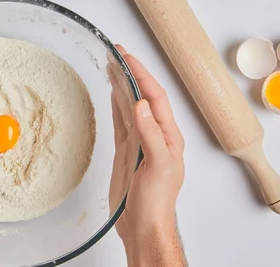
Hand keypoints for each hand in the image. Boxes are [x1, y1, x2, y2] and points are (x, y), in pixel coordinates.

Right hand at [112, 45, 185, 266]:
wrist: (144, 226)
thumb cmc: (156, 202)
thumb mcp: (157, 167)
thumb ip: (151, 135)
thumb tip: (141, 105)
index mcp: (168, 135)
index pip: (154, 96)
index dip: (140, 74)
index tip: (126, 57)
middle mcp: (156, 134)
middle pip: (142, 95)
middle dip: (131, 73)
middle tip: (116, 52)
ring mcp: (141, 142)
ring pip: (130, 106)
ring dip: (122, 85)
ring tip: (111, 66)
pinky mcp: (128, 151)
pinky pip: (122, 121)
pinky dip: (116, 104)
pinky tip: (112, 94)